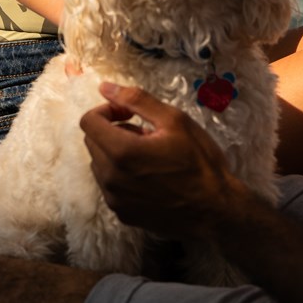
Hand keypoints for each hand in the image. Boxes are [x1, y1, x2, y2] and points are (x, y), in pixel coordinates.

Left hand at [81, 82, 234, 239]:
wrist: (214, 210)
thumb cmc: (199, 161)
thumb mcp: (174, 120)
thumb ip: (136, 100)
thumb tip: (105, 87)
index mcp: (121, 151)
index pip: (88, 122)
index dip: (107, 110)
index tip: (129, 114)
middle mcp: (110, 178)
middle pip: (92, 142)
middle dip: (113, 130)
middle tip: (146, 133)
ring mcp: (115, 199)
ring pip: (100, 164)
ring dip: (116, 153)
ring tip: (150, 155)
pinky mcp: (122, 214)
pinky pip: (110, 186)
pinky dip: (122, 175)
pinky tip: (150, 176)